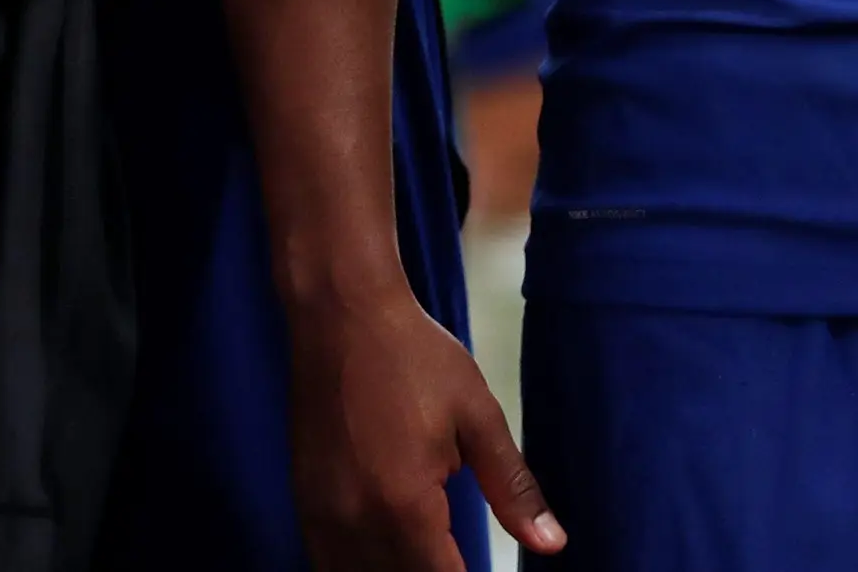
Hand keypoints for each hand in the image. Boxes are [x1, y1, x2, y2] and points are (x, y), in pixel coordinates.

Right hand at [287, 293, 563, 569]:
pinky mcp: (304, 501)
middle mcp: (354, 522)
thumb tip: (553, 545)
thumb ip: (513, 487)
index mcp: (404, 505)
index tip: (485, 568)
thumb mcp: (477, 416)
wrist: (339, 311)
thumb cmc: (414, 357)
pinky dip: (359, 568)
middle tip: (458, 556)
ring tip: (434, 555)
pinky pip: (329, 562)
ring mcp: (321, 515)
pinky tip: (388, 557)